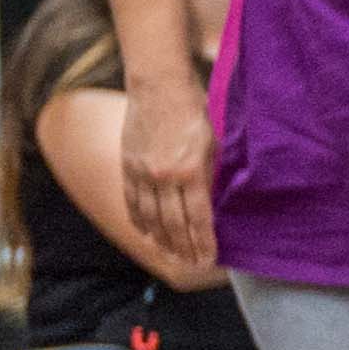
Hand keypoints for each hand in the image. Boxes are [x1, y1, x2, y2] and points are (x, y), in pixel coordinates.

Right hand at [118, 76, 215, 276]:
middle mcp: (165, 177)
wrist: (158, 85)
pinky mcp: (129, 166)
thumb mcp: (215, 138)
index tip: (209, 259)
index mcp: (191, 170)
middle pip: (174, 224)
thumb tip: (219, 199)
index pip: (199, 217)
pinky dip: (140, 220)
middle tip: (192, 264)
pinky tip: (146, 233)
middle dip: (184, 248)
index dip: (204, 242)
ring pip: (151, 218)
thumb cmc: (193, 106)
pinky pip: (133, 201)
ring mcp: (143, 173)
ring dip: (162, 240)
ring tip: (171, 255)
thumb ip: (214, 170)